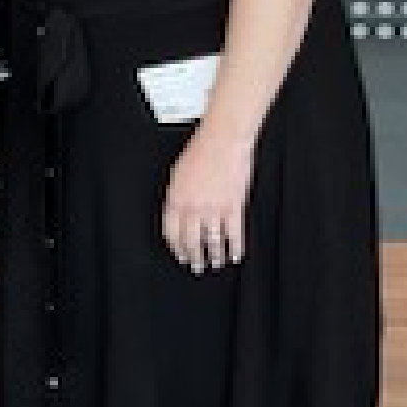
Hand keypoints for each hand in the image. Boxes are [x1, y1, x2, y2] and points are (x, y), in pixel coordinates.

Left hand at [160, 129, 253, 273]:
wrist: (222, 140)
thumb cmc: (200, 151)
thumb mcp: (177, 174)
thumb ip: (177, 196)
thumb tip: (177, 212)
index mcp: (175, 199)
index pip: (171, 232)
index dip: (176, 247)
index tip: (179, 255)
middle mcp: (193, 207)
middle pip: (191, 241)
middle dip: (194, 257)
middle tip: (196, 266)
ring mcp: (214, 208)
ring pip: (212, 241)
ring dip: (214, 256)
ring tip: (216, 263)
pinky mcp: (234, 206)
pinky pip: (234, 233)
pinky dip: (235, 247)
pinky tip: (236, 254)